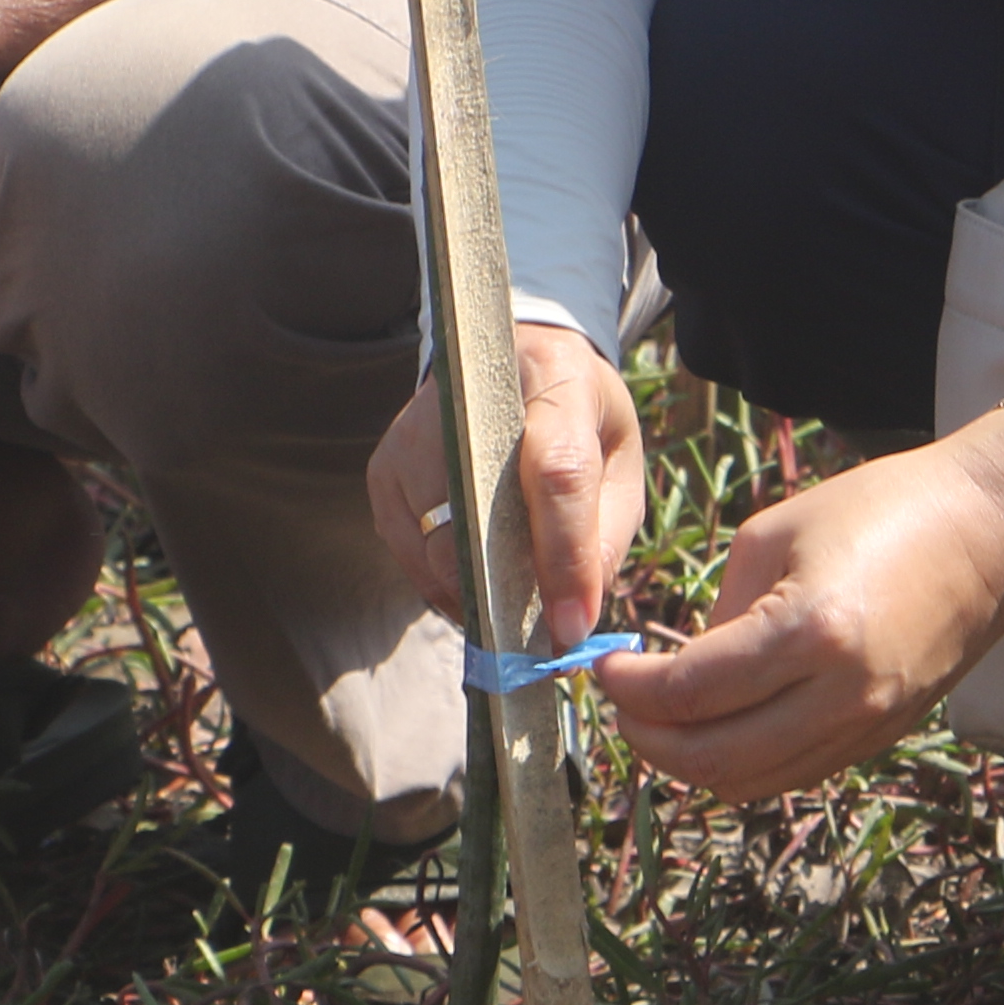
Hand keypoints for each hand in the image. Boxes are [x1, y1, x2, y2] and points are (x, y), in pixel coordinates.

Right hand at [370, 317, 645, 649]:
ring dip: (481, 600)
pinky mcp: (383, 471)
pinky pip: (410, 558)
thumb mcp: (620, 458)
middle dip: (515, 598)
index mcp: (554, 382)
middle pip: (481, 522)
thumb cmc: (579, 418)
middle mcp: (467, 403)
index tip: (572, 627)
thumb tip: (574, 618)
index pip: (556, 474)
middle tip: (545, 642)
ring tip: (517, 615)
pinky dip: (447, 588)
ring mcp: (412, 438)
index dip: (564, 557)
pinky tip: (480, 585)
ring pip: (438, 551)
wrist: (512, 363)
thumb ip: (606, 533)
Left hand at [590, 417, 1003, 802]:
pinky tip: (719, 722)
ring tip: (662, 717)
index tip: (601, 664)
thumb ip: (719, 611)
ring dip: (690, 761)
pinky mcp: (880, 738)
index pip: (687, 694)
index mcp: (809, 630)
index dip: (626, 689)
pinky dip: (741, 762)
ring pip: (749, 784)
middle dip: (646, 739)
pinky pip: (790, 774)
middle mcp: (841, 696)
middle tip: (621, 703)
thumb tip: (677, 671)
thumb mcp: (774, 534)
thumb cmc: (882, 509)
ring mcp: (866, 727)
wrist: (991, 532)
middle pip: (711, 761)